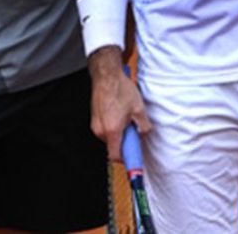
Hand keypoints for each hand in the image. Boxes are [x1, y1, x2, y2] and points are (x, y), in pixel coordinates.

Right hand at [89, 47, 150, 162]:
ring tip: (125, 116)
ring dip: (119, 132)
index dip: (126, 159)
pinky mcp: (94, 119)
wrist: (106, 75)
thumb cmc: (120, 89)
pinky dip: (113, 125)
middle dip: (125, 141)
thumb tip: (144, 134)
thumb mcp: (139, 109)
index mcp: (112, 131)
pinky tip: (118, 112)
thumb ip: (144, 127)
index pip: (116, 156)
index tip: (133, 161)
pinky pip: (105, 129)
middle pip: (113, 146)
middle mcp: (100, 130)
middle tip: (133, 128)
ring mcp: (95, 124)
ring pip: (110, 137)